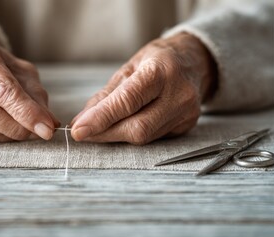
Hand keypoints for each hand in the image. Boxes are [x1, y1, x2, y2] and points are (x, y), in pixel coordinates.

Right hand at [0, 32, 58, 141]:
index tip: (47, 128)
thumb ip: (35, 94)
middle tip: (37, 133)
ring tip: (21, 128)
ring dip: (5, 133)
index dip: (26, 112)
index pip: (2, 87)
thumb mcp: (21, 71)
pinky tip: (2, 129)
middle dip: (15, 127)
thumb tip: (49, 122)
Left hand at [71, 33, 215, 143]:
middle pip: (137, 127)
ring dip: (115, 136)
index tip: (78, 130)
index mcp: (160, 71)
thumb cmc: (157, 60)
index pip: (127, 101)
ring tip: (99, 129)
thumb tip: (82, 120)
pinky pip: (153, 138)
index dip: (101, 118)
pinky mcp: (186, 126)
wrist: (194, 61)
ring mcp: (186, 113)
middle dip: (105, 132)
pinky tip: (122, 127)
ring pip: (144, 136)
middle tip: (82, 132)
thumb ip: (106, 95)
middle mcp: (179, 93)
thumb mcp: (128, 67)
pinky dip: (131, 135)